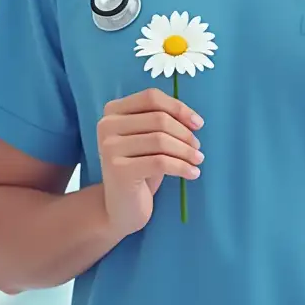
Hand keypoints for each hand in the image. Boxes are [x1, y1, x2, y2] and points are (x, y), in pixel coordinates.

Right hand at [97, 87, 204, 236]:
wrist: (121, 207)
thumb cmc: (140, 168)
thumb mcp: (150, 139)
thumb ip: (163, 122)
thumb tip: (194, 120)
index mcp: (113, 111)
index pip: (151, 97)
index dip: (178, 107)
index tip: (198, 123)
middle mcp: (106, 125)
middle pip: (158, 118)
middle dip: (185, 133)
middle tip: (198, 148)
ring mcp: (110, 148)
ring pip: (160, 140)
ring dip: (186, 151)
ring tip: (198, 160)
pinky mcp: (118, 170)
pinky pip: (160, 162)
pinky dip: (182, 167)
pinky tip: (192, 173)